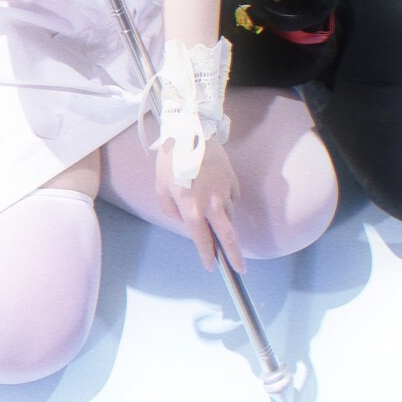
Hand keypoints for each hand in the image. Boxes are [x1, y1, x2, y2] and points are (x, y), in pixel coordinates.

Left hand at [156, 132, 244, 273]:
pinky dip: (226, 199)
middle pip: (229, 237)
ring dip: (222, 218)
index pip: (203, 240)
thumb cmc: (170, 160)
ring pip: (228, 214)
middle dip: (235, 256)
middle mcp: (212, 205)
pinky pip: (232, 196)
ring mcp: (225, 192)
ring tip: (210, 206)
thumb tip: (184, 219)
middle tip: (240, 269)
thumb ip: (171, 210)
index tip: (212, 266)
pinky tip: (216, 189)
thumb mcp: (160, 188)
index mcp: (192, 209)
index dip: (207, 255)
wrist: (189, 131)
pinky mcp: (232, 179)